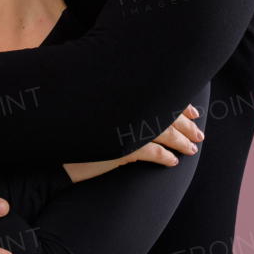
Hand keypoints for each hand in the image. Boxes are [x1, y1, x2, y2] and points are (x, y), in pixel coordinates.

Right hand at [64, 104, 203, 181]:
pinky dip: (166, 156)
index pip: (159, 94)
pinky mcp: (123, 148)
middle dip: (186, 124)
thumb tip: (128, 92)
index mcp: (121, 91)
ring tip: (192, 149)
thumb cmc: (70, 123)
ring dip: (181, 141)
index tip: (192, 111)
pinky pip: (153, 152)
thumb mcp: (91, 104)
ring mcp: (125, 126)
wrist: (54, 150)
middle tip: (199, 132)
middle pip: (166, 113)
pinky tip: (173, 162)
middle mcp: (126, 106)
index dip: (178, 104)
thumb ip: (112, 96)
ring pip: (164, 132)